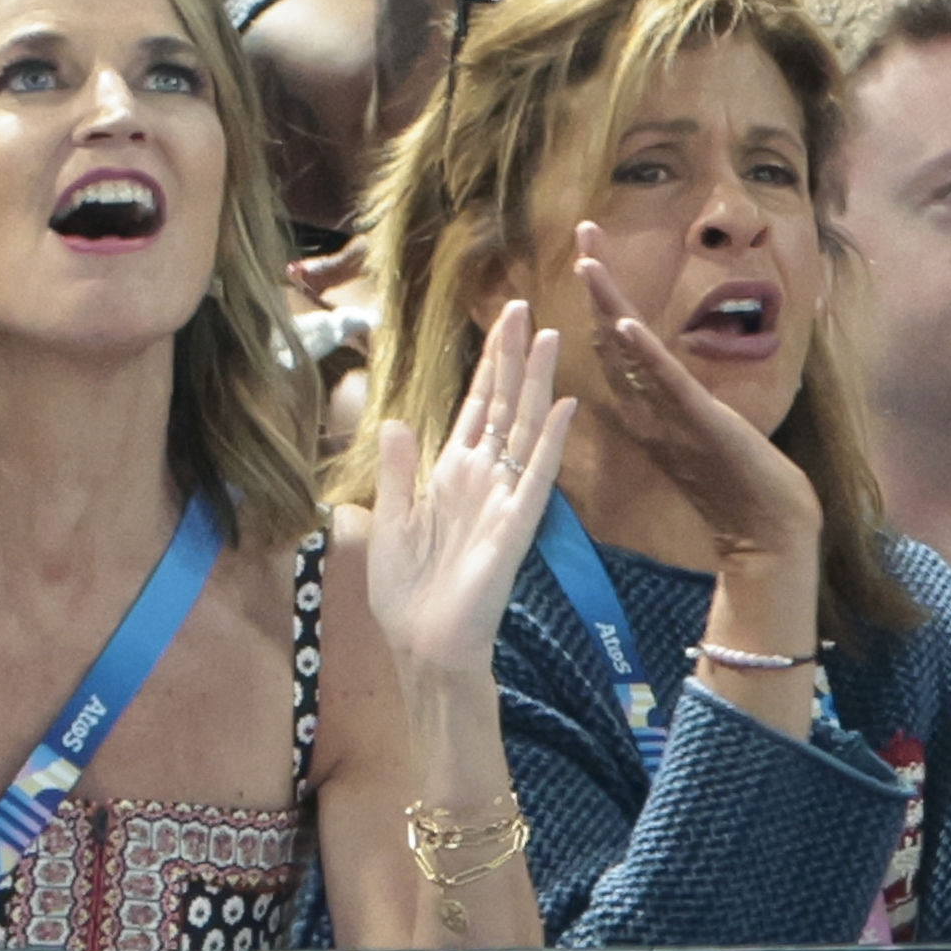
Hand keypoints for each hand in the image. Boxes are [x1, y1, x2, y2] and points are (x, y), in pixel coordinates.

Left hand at [366, 297, 571, 687]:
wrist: (424, 643)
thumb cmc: (406, 592)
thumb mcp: (388, 521)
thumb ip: (398, 471)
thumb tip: (397, 420)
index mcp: (449, 475)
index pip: (474, 408)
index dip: (487, 365)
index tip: (501, 322)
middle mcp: (481, 478)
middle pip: (502, 405)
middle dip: (513, 357)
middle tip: (524, 307)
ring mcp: (503, 497)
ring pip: (523, 428)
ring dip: (536, 383)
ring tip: (548, 337)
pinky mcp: (516, 523)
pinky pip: (537, 475)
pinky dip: (550, 440)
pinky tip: (561, 405)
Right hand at [573, 220, 822, 567]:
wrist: (766, 534)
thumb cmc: (744, 489)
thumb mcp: (709, 432)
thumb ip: (687, 403)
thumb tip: (677, 380)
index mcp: (649, 410)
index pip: (616, 344)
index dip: (600, 298)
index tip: (589, 253)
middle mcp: (649, 411)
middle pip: (610, 336)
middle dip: (598, 282)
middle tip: (583, 232)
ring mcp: (669, 417)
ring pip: (628, 352)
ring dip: (607, 303)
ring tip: (588, 260)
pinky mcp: (699, 424)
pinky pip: (665, 383)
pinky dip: (642, 352)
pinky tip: (624, 322)